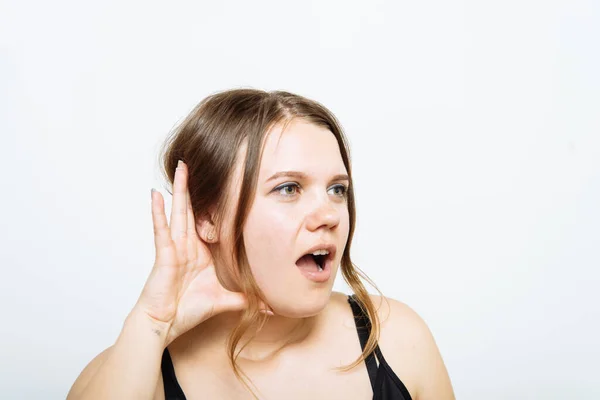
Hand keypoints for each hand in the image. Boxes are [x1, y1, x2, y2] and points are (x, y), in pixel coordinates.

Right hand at [136, 160, 270, 345]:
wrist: (167, 324)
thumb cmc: (190, 310)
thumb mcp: (225, 300)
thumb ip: (247, 300)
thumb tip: (271, 307)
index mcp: (201, 251)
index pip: (209, 222)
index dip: (215, 203)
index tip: (224, 183)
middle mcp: (187, 245)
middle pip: (192, 209)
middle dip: (194, 186)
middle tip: (196, 162)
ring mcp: (175, 247)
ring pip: (179, 212)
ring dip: (179, 189)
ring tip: (181, 166)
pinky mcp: (165, 254)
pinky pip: (161, 230)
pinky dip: (158, 212)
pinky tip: (156, 194)